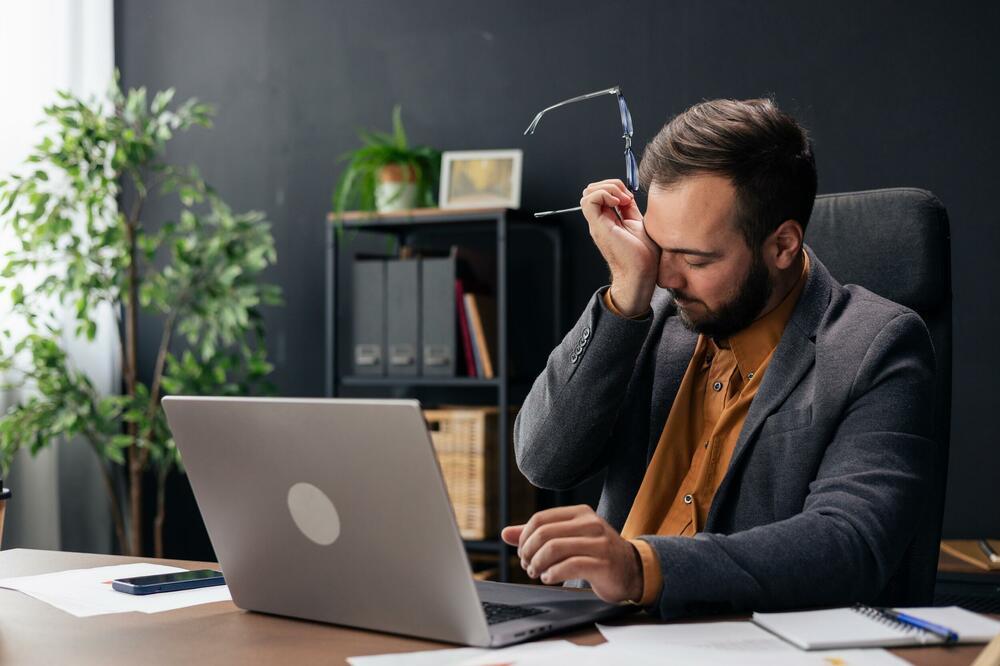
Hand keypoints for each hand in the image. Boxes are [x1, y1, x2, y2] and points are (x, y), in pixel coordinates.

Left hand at [500, 505, 642, 603]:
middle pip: (544, 533)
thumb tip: (505, 533)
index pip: (540, 519)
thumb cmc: (596, 554)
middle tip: (528, 567)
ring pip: (554, 548)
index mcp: (580, 513)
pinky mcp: (603, 563)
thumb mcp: (568, 538)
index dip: (525, 538)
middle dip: (529, 553)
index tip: (523, 554)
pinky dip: (552, 574)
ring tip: (537, 573)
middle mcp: (590, 523)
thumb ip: (538, 535)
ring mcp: (599, 542)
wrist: (633, 571)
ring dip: (538, 564)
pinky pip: (569, 566)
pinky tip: (549, 579)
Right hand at [580, 179, 659, 316]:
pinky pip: (590, 200)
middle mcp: (599, 220)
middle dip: (610, 184)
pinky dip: (604, 195)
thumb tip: (628, 195)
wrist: (640, 272)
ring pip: (588, 192)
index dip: (616, 188)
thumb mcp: (638, 222)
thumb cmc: (642, 255)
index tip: (631, 198)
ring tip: (622, 200)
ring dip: (607, 189)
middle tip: (626, 197)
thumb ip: (629, 208)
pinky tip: (617, 203)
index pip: (602, 193)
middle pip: (592, 190)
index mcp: (608, 219)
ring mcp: (597, 223)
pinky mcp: (597, 226)